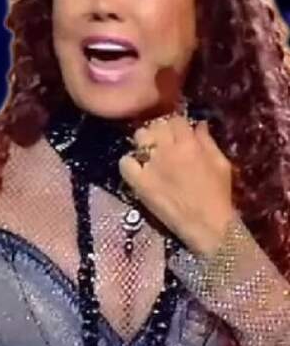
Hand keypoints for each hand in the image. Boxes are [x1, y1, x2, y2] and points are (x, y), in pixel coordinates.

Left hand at [119, 116, 237, 256]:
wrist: (208, 226)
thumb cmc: (218, 195)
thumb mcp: (221, 164)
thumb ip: (208, 141)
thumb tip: (198, 124)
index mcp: (190, 145)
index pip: (175, 120)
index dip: (176, 125)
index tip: (177, 132)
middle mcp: (168, 151)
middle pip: (155, 126)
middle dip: (159, 131)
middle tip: (163, 142)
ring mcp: (151, 166)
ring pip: (139, 137)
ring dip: (144, 142)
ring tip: (150, 153)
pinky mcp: (139, 182)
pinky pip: (125, 162)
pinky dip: (129, 162)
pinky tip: (137, 168)